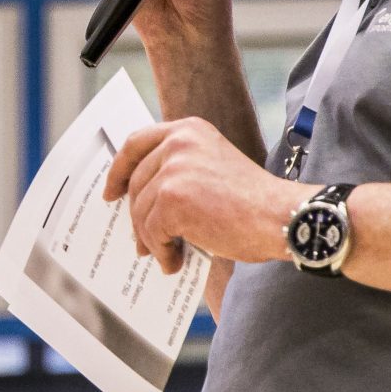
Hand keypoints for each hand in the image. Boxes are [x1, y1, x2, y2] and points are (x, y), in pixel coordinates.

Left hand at [102, 116, 304, 273]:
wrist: (279, 216)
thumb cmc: (255, 202)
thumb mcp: (214, 167)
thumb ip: (181, 171)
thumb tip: (146, 202)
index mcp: (189, 130)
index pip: (137, 143)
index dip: (120, 170)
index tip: (111, 192)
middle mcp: (178, 143)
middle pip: (136, 184)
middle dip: (136, 217)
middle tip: (141, 242)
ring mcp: (173, 170)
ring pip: (141, 211)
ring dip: (151, 239)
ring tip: (167, 255)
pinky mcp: (172, 199)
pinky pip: (152, 231)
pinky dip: (161, 251)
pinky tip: (175, 261)